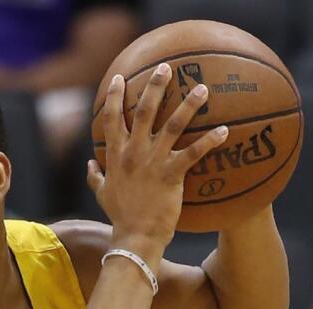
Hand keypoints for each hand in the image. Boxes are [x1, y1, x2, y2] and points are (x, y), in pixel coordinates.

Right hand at [87, 63, 227, 265]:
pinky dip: (210, 140)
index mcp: (116, 155)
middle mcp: (133, 153)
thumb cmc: (119, 216)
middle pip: (144, 112)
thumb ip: (94, 176)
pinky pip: (193, 153)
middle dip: (154, 87)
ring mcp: (152, 163)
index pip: (112, 118)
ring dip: (189, 105)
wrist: (134, 237)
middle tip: (166, 67)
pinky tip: (224, 129)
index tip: (120, 77)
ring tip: (203, 88)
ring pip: (173, 126)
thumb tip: (88, 164)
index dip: (115, 96)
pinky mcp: (171, 175)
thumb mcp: (101, 193)